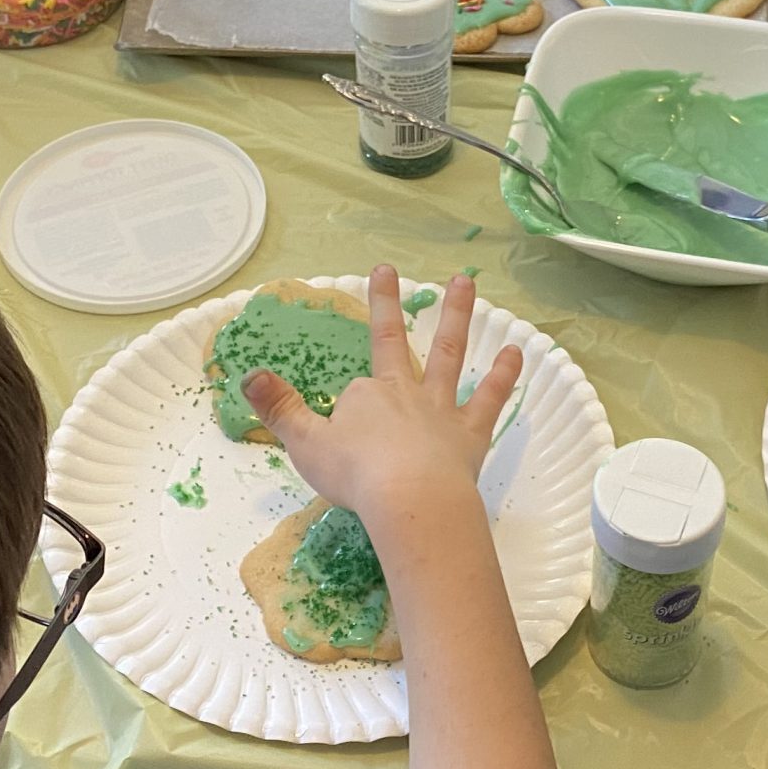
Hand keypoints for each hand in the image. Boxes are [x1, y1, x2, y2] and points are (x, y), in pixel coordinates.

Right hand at [242, 266, 522, 528]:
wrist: (411, 500)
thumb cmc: (356, 475)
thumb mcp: (305, 444)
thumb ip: (280, 409)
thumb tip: (249, 376)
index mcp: (366, 396)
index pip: (355, 392)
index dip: (349, 411)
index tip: (346, 441)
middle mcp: (405, 392)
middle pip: (396, 342)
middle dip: (388, 306)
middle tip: (389, 268)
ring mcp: (442, 409)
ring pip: (449, 355)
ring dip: (456, 316)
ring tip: (466, 282)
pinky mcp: (472, 433)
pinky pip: (490, 398)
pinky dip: (504, 375)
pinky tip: (518, 352)